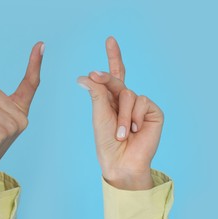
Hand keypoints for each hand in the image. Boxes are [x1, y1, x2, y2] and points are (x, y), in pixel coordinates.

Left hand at [77, 37, 162, 189]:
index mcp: (111, 99)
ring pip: (127, 93)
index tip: (110, 40)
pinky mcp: (153, 111)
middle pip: (117, 80)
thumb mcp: (98, 114)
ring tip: (120, 133)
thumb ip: (97, 92)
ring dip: (120, 115)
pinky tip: (134, 130)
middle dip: (106, 78)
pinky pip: (140, 101)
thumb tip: (85, 75)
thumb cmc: (106, 141)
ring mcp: (140, 105)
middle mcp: (126, 99)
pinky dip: (133, 116)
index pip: (114, 74)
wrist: (121, 160)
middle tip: (94, 75)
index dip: (114, 57)